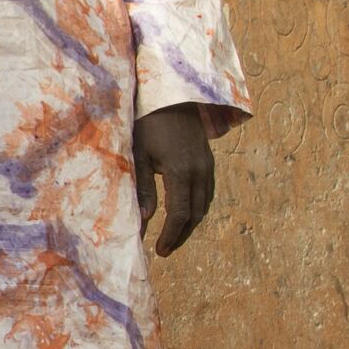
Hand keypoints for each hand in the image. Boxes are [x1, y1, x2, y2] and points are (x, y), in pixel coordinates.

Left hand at [134, 104, 216, 255]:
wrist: (173, 97)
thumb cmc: (149, 123)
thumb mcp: (139, 154)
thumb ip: (144, 187)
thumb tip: (146, 218)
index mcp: (181, 171)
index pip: (180, 214)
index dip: (171, 235)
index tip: (160, 251)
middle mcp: (200, 171)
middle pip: (195, 214)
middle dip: (181, 234)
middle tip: (166, 249)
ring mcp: (207, 166)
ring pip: (204, 205)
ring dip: (190, 223)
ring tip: (173, 235)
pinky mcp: (208, 161)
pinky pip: (207, 192)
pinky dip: (197, 207)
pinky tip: (184, 212)